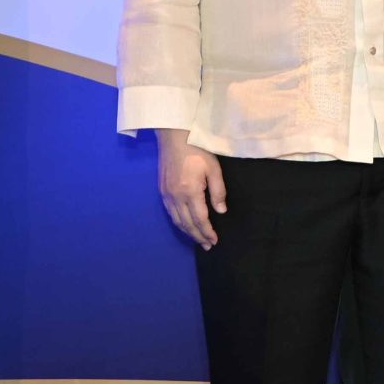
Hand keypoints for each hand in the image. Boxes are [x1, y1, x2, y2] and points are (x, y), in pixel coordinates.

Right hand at [158, 130, 225, 249]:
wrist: (174, 138)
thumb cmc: (198, 150)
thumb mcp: (214, 169)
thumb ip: (218, 191)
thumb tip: (220, 211)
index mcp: (190, 192)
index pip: (199, 219)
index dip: (207, 232)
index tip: (214, 241)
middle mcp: (175, 196)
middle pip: (187, 223)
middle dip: (198, 236)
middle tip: (208, 245)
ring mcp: (166, 194)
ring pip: (177, 220)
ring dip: (187, 232)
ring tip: (198, 240)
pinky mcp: (162, 190)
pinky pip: (170, 212)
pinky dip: (178, 223)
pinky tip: (184, 226)